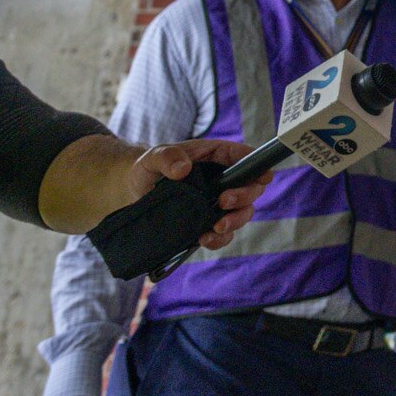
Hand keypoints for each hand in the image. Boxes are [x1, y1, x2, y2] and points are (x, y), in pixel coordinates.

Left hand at [123, 138, 269, 244]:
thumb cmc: (147, 168)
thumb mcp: (153, 156)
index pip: (244, 157)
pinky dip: (219, 239)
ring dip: (235, 221)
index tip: (263, 177)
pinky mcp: (207, 224)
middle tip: (224, 202)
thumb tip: (183, 169)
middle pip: (251, 188)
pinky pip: (224, 234)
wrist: (131, 194)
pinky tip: (205, 239)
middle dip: (244, 197)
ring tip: (217, 227)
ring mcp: (217, 204)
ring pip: (242, 213)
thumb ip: (167, 157)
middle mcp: (222, 181)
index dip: (258, 166)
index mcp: (216, 157)